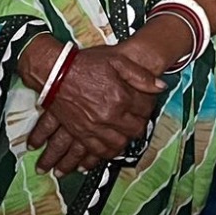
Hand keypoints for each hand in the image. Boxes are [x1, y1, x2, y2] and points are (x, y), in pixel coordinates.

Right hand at [28, 44, 166, 172]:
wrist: (55, 72)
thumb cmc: (85, 64)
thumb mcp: (117, 61)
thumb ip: (140, 75)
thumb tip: (160, 87)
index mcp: (120, 98)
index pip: (145, 110)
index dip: (148, 107)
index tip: (145, 105)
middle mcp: (109, 116)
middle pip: (134, 131)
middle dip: (138, 126)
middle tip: (136, 120)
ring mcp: (94, 127)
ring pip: (118, 145)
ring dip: (124, 142)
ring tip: (125, 136)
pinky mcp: (80, 133)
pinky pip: (97, 151)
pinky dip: (105, 153)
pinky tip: (109, 149)